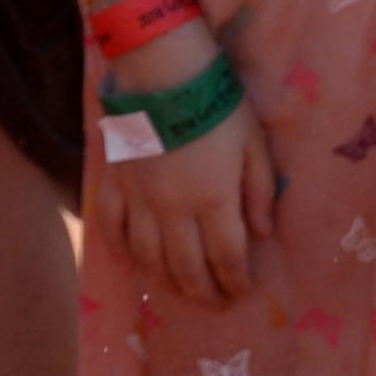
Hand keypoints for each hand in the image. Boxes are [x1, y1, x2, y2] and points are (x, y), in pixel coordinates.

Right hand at [88, 29, 275, 308]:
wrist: (161, 71)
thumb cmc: (214, 104)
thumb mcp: (253, 144)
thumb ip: (260, 191)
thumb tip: (264, 234)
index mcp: (214, 201)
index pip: (227, 259)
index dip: (235, 282)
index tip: (242, 292)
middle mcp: (174, 210)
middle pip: (187, 268)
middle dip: (204, 293)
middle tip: (215, 304)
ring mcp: (139, 200)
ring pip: (149, 257)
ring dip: (166, 282)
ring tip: (180, 291)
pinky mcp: (115, 184)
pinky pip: (111, 227)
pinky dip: (119, 251)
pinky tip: (130, 265)